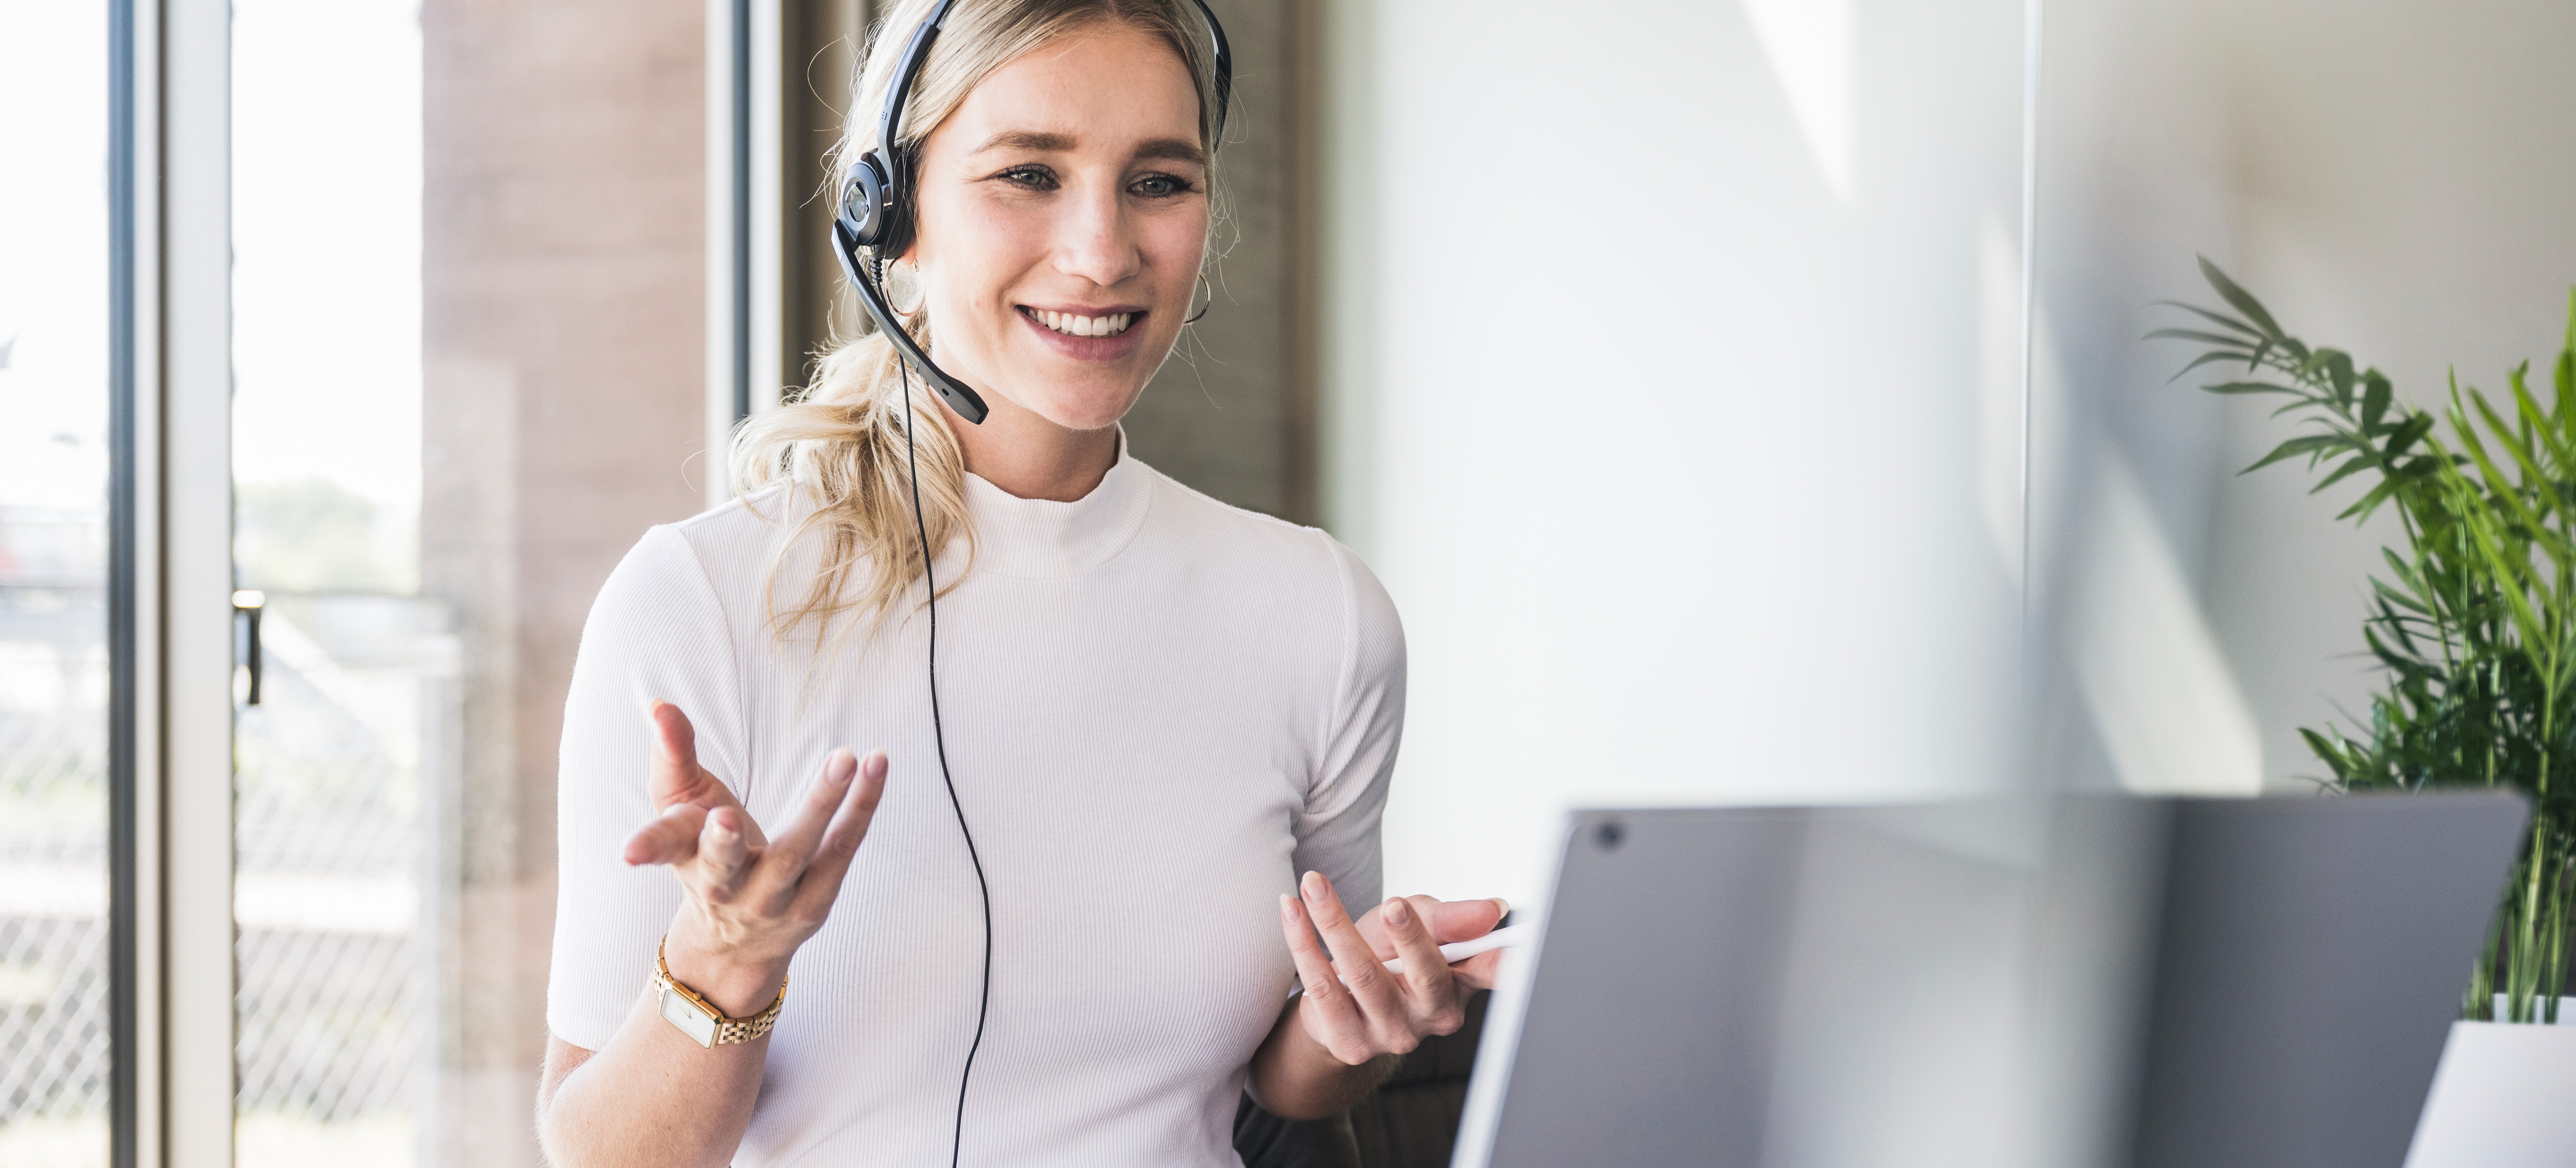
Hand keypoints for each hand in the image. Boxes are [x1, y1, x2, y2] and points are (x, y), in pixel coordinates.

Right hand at [621, 701, 885, 1013]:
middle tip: (726, 818)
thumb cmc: (704, 855)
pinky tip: (876, 764)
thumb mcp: (680, 809)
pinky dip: (862, 806)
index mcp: (687, 859)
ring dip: (821, 805)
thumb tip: (660, 703)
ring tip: (846, 758)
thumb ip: (673, 755)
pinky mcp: (818, 900)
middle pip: (726, 865)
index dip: (647, 846)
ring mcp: (774, 899)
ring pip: (798, 852)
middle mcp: (727, 888)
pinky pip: (843, 848)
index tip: (630, 854)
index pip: (665, 847)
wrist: (738, 942)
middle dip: (723, 843)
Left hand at [1277, 871, 1509, 1065]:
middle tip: (1393, 903)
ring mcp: (1389, 1035)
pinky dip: (1303, 942)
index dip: (1498, 957)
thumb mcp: (1420, 926)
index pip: (1489, 972)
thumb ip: (1450, 918)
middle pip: (1425, 974)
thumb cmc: (1389, 957)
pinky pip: (1322, 986)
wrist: (1342, 1003)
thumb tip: (1493, 910)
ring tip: (1313, 884)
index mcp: (1459, 988)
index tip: (1497, 925)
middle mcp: (1430, 1019)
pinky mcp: (1348, 1042)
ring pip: (1363, 975)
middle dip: (1411, 935)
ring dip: (1335, 922)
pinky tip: (1291, 909)